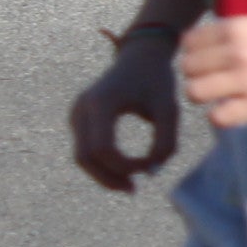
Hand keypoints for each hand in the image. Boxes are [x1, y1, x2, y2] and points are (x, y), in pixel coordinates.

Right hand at [69, 37, 181, 190]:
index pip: (102, 148)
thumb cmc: (158, 82)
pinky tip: (125, 170)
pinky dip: (102, 164)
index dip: (124, 165)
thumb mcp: (170, 110)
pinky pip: (85, 149)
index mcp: (101, 101)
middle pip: (85, 156)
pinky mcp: (79, 118)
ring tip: (131, 185)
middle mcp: (82, 107)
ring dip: (104, 174)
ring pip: (82, 156)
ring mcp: (77, 112)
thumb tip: (151, 172)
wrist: (141, 56)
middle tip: (134, 190)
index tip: (151, 166)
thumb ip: (166, 142)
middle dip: (109, 177)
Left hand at [178, 13, 246, 130]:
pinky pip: (219, 117)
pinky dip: (220, 116)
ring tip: (217, 96)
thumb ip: (237, 31)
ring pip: (196, 92)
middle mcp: (235, 53)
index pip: (190, 42)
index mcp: (237, 28)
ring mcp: (244, 81)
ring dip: (203, 95)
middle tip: (211, 78)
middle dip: (196, 73)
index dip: (193, 51)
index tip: (203, 58)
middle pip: (189, 68)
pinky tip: (230, 111)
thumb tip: (211, 43)